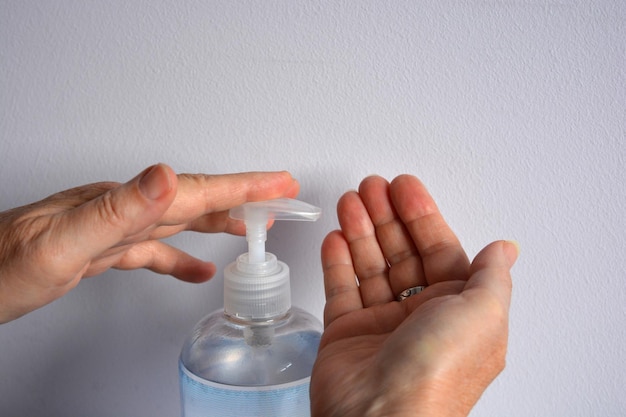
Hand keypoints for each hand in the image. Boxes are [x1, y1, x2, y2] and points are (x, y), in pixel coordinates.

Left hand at [0, 164, 298, 322]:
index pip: (196, 190)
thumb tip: (165, 175)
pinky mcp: (104, 251)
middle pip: (196, 199)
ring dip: (220, 220)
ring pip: (181, 221)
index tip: (279, 183)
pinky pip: (155, 251)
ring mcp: (113, 229)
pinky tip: (198, 268)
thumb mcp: (58, 245)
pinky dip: (183, 258)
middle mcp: (122, 209)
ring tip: (252, 226)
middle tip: (281, 194)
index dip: (243, 186)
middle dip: (244, 195)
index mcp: (122, 204)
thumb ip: (115, 211)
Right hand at [311, 175, 518, 416]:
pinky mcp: (346, 334)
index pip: (439, 250)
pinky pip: (341, 289)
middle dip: (386, 217)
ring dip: (360, 231)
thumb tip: (505, 248)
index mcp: (457, 311)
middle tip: (371, 186)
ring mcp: (381, 325)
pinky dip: (337, 262)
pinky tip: (335, 237)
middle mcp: (420, 317)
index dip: (422, 216)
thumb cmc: (437, 372)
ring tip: (350, 201)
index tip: (404, 187)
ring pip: (370, 267)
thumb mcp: (484, 315)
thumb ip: (492, 277)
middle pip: (401, 254)